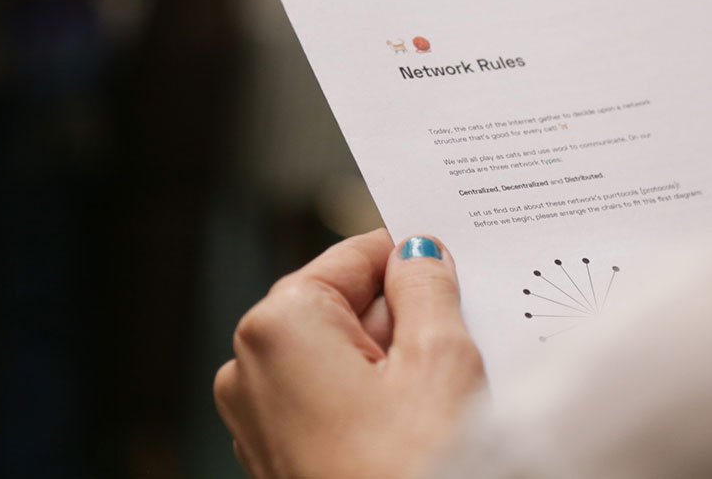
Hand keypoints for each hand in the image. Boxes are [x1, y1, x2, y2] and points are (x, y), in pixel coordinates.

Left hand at [214, 230, 485, 477]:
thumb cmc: (411, 470)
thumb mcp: (439, 356)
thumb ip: (427, 287)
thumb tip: (418, 254)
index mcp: (279, 324)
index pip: (355, 256)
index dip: (411, 259)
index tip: (454, 268)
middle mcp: (252, 366)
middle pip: (346, 305)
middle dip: (404, 318)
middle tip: (458, 340)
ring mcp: (260, 417)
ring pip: (344, 355)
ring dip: (396, 363)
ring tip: (440, 392)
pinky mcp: (280, 456)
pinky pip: (333, 401)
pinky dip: (376, 401)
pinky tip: (417, 424)